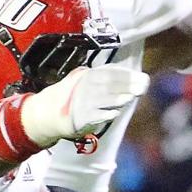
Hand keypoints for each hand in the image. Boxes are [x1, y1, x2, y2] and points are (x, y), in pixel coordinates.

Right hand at [22, 64, 149, 147]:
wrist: (49, 112)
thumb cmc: (73, 97)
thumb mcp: (86, 82)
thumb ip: (105, 80)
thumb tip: (132, 80)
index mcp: (88, 75)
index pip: (110, 72)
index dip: (127, 75)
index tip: (142, 77)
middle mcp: (84, 86)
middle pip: (108, 84)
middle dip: (127, 85)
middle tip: (143, 86)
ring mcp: (81, 102)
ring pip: (103, 99)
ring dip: (118, 98)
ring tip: (131, 97)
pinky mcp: (79, 118)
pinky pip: (94, 115)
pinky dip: (106, 114)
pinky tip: (116, 113)